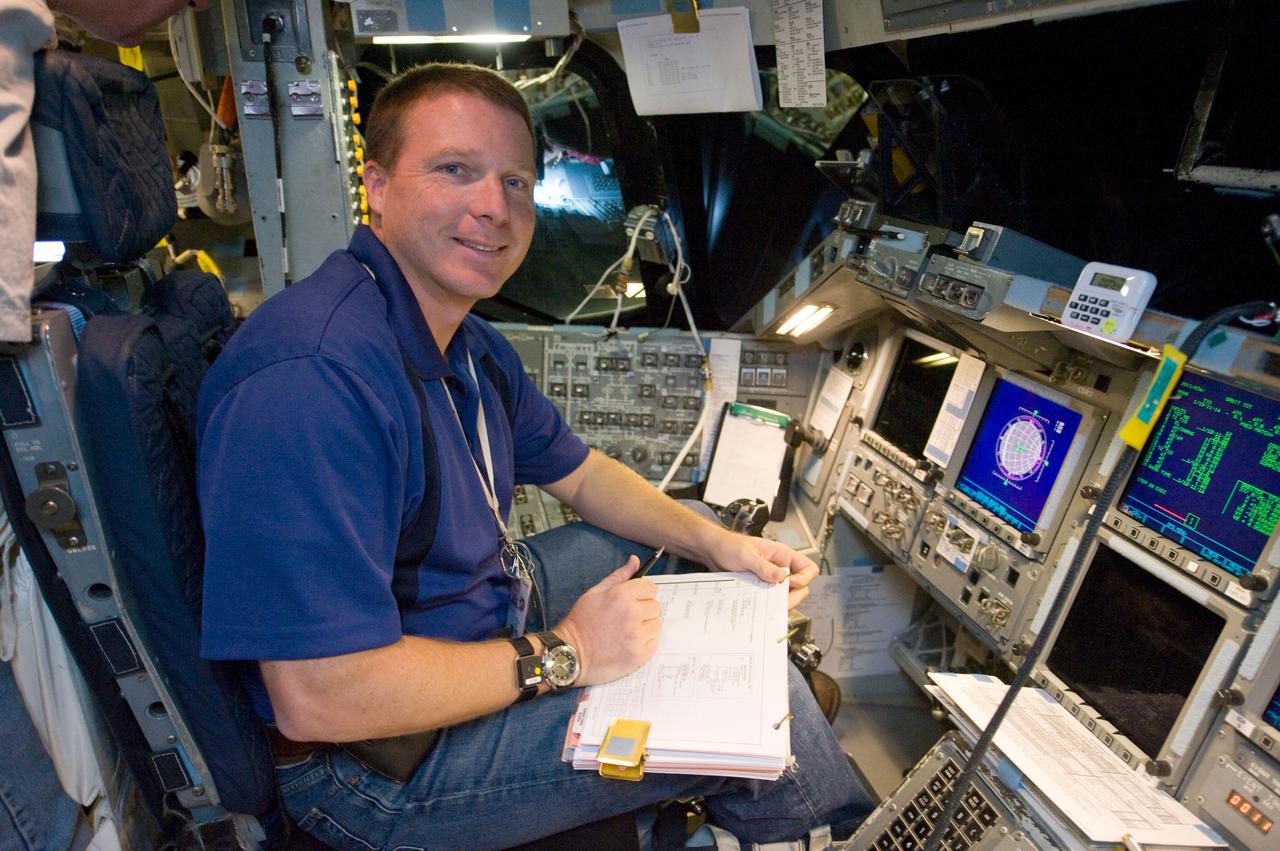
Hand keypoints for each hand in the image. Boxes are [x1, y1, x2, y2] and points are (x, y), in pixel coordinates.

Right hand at [555, 557, 662, 686]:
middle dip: (643, 610)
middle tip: (626, 617)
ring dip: (645, 627)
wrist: (570, 653)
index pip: (651, 587)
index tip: (636, 598)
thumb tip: (635, 560)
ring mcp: (636, 637)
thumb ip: (619, 576)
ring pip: (656, 625)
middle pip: (655, 606)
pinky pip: (654, 643)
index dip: (642, 592)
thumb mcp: (595, 592)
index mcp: (621, 596)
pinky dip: (644, 643)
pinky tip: (628, 643)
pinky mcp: (639, 656)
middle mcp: (631, 615)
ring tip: (626, 631)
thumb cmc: (581, 622)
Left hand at [704, 531, 818, 609]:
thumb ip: (763, 567)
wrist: (713, 552)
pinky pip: (772, 599)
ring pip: (787, 595)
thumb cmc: (730, 546)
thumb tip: (780, 578)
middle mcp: (780, 567)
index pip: (808, 567)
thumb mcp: (746, 555)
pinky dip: (769, 605)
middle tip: (779, 604)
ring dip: (780, 603)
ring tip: (769, 608)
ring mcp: (771, 579)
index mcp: (782, 555)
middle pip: (801, 587)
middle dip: (793, 597)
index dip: (804, 578)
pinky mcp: (762, 587)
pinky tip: (761, 608)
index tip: (789, 584)